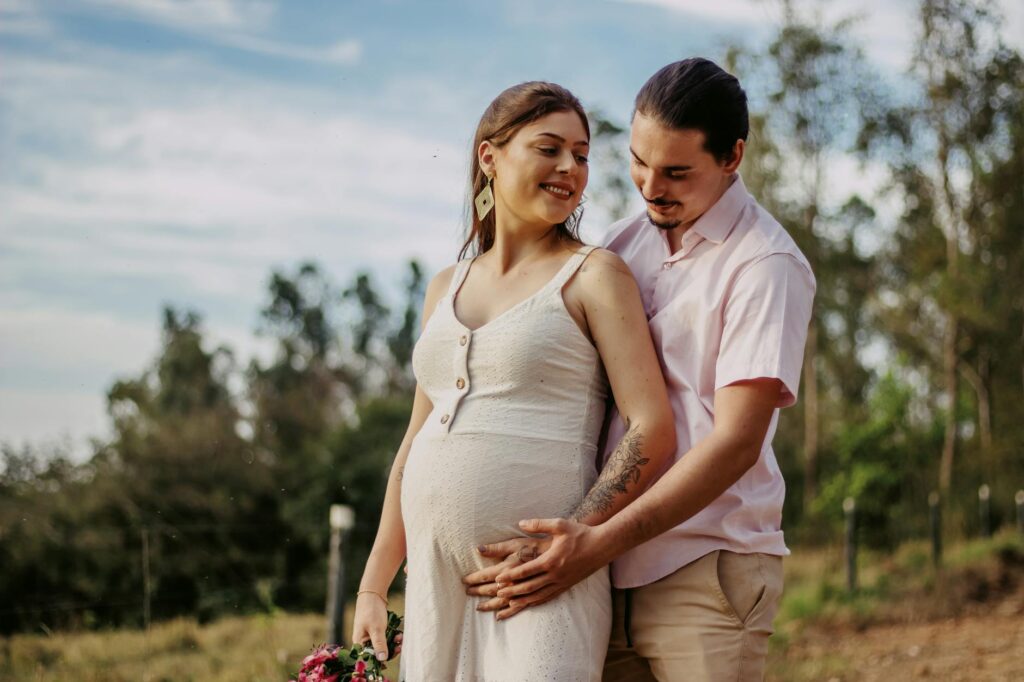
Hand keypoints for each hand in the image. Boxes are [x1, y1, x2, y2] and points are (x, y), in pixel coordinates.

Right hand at [351, 592, 401, 660]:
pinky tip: (399, 634)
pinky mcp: (377, 631)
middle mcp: (363, 642)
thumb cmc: (371, 610)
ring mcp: (370, 636)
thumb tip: (382, 659)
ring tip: (400, 638)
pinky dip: (392, 638)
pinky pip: (385, 639)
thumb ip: (379, 644)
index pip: (368, 659)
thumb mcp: (376, 628)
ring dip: (393, 644)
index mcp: (359, 643)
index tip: (392, 656)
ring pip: (383, 646)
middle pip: (377, 654)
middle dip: (390, 651)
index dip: (380, 661)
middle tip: (399, 647)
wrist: (373, 593)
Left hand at [492, 518, 612, 619]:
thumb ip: (538, 524)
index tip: (497, 579)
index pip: (525, 571)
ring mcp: (561, 582)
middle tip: (496, 593)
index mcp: (551, 560)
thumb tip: (520, 523)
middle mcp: (555, 575)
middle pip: (528, 586)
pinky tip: (528, 604)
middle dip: (511, 590)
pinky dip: (535, 601)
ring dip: (521, 599)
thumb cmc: (581, 534)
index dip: (510, 576)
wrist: (602, 546)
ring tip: (507, 603)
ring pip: (537, 595)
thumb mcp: (559, 524)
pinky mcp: (566, 586)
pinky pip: (548, 597)